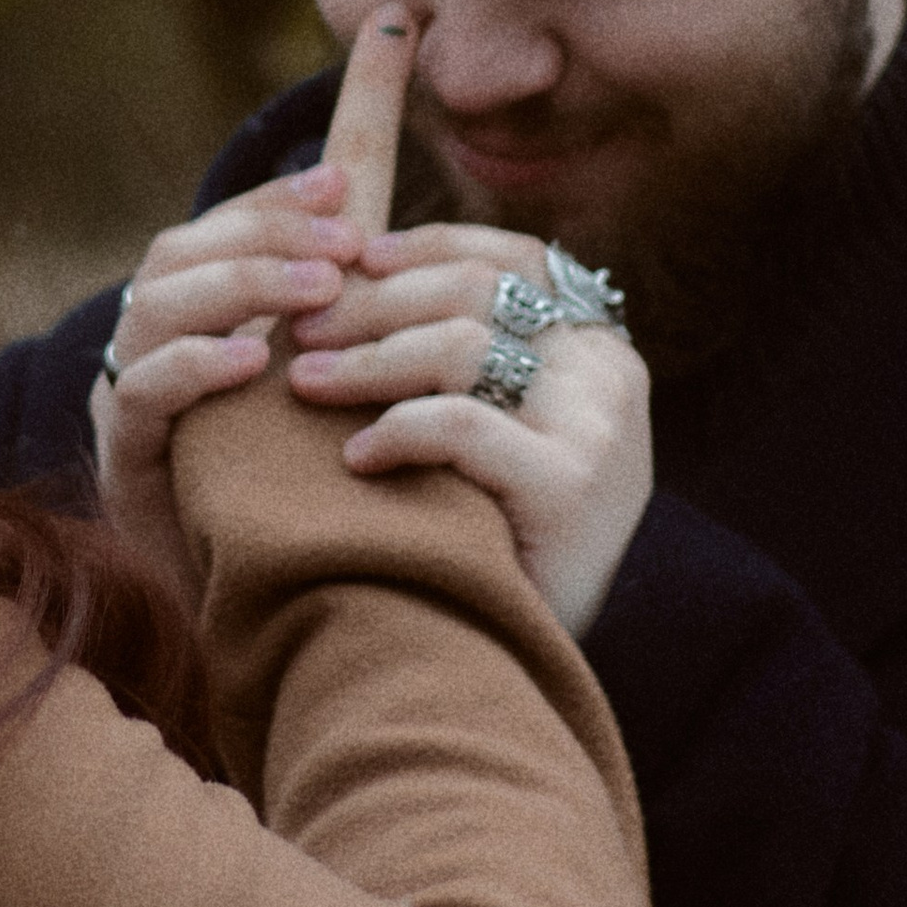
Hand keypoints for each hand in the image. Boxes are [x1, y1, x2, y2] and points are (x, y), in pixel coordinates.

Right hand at [89, 162, 367, 591]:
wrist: (277, 615)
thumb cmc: (316, 498)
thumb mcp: (340, 394)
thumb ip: (361, 323)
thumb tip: (418, 248)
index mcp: (198, 325)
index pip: (218, 231)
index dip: (273, 199)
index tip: (339, 179)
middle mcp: (152, 351)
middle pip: (178, 253)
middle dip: (262, 232)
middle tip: (345, 240)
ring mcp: (131, 404)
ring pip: (153, 307)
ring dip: (240, 285)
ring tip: (320, 289)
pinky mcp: (127, 464)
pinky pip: (141, 391)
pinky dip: (195, 365)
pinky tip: (255, 361)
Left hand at [284, 219, 654, 640]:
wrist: (536, 658)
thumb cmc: (499, 537)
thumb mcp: (500, 429)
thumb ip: (463, 356)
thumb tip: (357, 269)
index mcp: (596, 348)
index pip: (512, 259)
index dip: (425, 248)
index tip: (349, 260)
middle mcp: (608, 373)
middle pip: (476, 293)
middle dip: (374, 303)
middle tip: (297, 328)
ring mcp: (597, 427)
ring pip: (462, 347)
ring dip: (367, 360)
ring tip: (304, 383)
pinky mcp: (572, 484)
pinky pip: (461, 426)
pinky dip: (396, 430)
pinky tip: (353, 456)